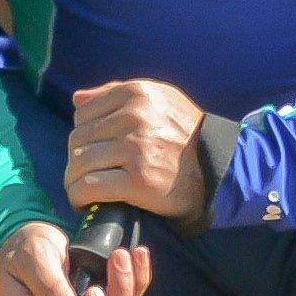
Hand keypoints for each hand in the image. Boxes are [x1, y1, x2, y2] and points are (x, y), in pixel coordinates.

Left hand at [62, 76, 216, 223]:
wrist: (220, 169)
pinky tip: (84, 202)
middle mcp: (135, 117)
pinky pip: (90, 187)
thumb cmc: (186, 134)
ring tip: (82, 189)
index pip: (83, 113)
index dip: (83, 135)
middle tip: (85, 175)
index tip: (89, 152)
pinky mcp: (139, 181)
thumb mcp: (160, 99)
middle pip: (78, 139)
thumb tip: (77, 100)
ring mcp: (137, 149)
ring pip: (79, 163)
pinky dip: (80, 197)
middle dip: (77, 160)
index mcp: (137, 94)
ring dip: (74, 180)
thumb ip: (116, 93)